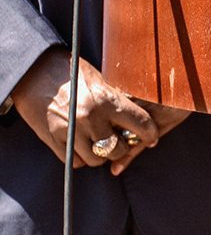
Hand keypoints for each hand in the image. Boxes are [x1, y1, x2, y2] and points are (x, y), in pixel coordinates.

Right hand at [11, 48, 160, 173]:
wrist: (35, 72)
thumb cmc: (72, 73)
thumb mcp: (101, 81)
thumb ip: (117, 100)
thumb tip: (136, 117)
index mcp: (107, 99)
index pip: (139, 123)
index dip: (150, 133)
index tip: (152, 138)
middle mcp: (90, 118)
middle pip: (117, 149)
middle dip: (122, 147)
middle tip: (121, 141)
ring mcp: (71, 132)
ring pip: (97, 160)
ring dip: (102, 155)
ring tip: (100, 143)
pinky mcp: (53, 141)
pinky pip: (76, 162)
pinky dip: (82, 157)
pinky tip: (83, 145)